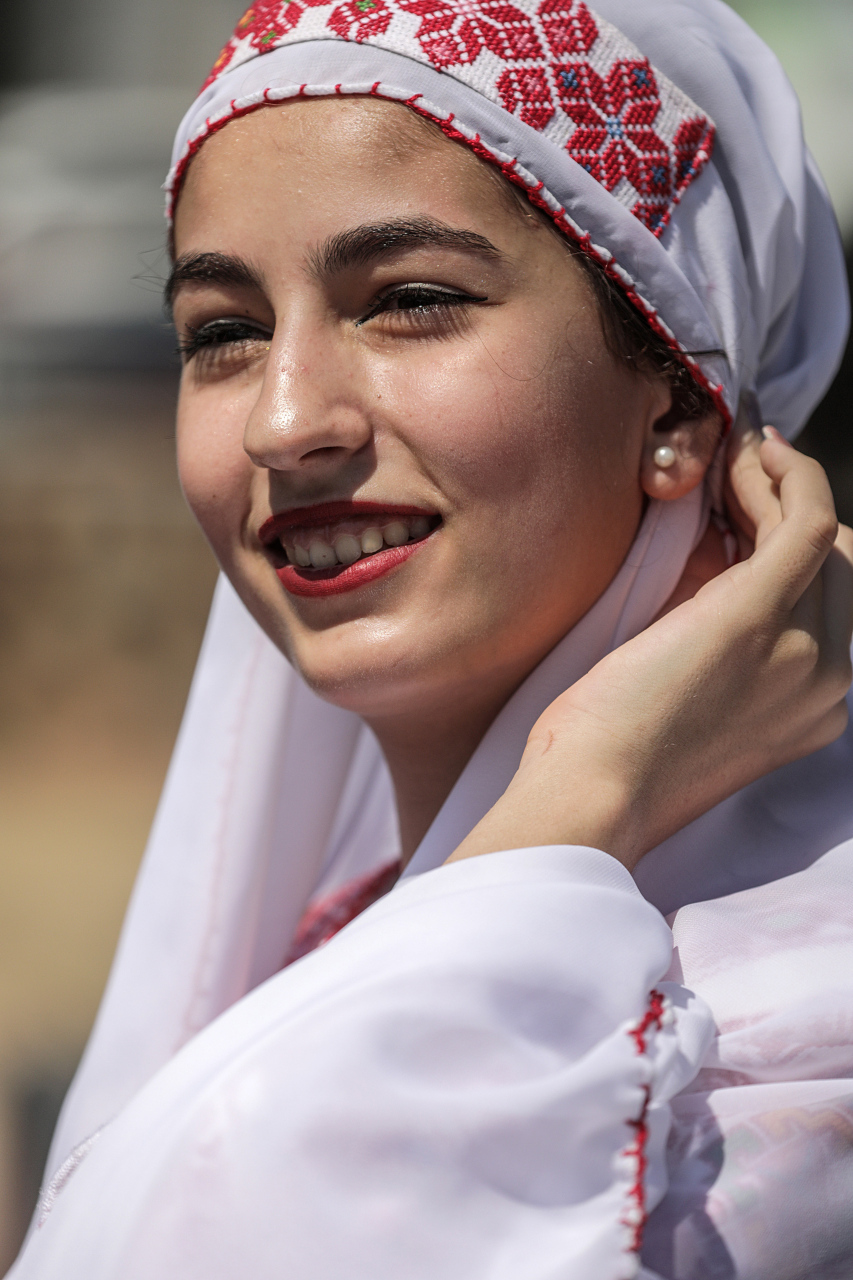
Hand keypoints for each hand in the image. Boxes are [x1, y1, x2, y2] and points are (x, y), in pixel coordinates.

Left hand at [448, 428, 852, 870]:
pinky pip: (804, 521)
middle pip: (842, 564)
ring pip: (825, 536)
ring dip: (781, 484)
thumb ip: (729, 656)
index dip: (801, 547)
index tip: (757, 509)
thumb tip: (718, 583)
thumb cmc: (615, 757)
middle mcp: (829, 682)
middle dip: (792, 509)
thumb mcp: (698, 709)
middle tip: (738, 476)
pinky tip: (748, 457)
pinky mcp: (758, 616)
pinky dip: (785, 477)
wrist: (592, 799)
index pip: (838, 603)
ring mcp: (804, 650)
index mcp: (816, 708)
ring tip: (732, 464)